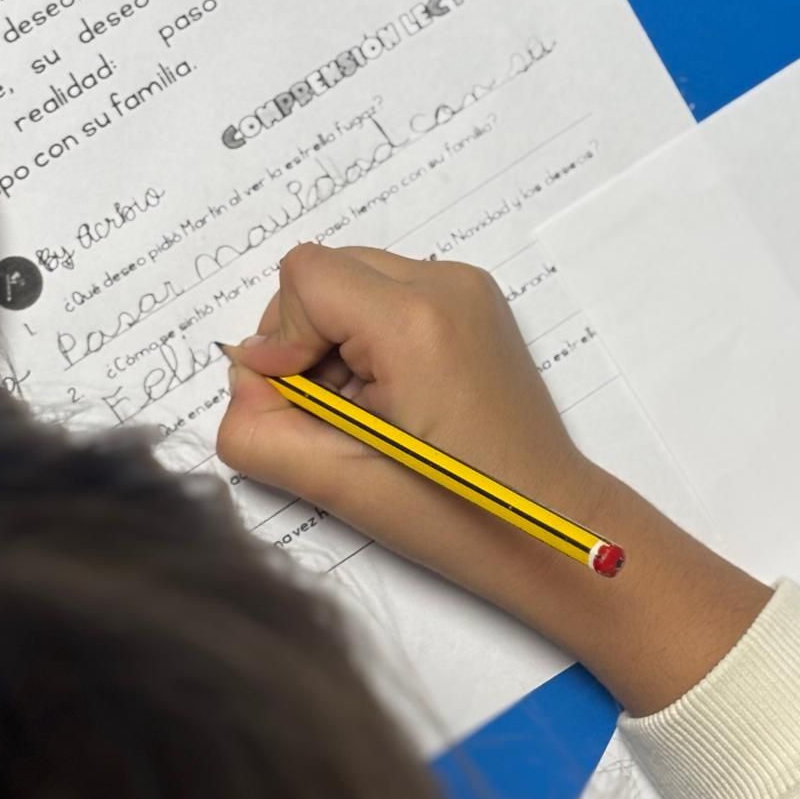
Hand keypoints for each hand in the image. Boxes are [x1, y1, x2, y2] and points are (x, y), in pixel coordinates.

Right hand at [218, 244, 770, 713]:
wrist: (553, 527)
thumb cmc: (454, 516)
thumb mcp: (333, 482)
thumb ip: (255, 426)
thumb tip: (245, 376)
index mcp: (416, 321)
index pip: (302, 276)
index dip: (283, 339)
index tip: (307, 402)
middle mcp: (447, 284)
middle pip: (325, 271)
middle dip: (306, 338)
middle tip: (334, 414)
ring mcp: (468, 289)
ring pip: (352, 281)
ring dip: (335, 340)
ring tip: (368, 411)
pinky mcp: (475, 303)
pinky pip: (387, 295)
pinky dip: (370, 339)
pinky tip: (394, 399)